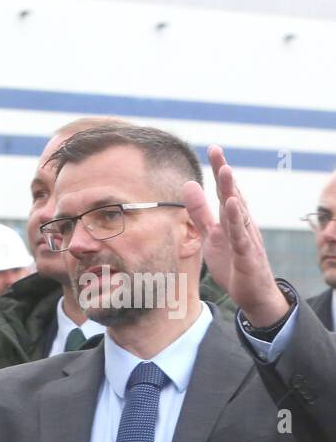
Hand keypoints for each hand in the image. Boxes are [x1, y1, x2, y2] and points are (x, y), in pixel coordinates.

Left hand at [183, 146, 288, 326]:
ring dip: (232, 191)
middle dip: (224, 173)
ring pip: (238, 211)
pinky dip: (237, 220)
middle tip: (216, 150)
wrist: (252, 293)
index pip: (224, 190)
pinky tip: (233, 204)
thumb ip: (200, 213)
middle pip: (232, 194)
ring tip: (225, 170)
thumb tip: (188, 185)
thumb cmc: (233, 262)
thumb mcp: (211, 235)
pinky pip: (241, 234)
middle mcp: (241, 222)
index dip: (219, 169)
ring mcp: (246, 237)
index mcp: (232, 218)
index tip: (213, 148)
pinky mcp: (247, 253)